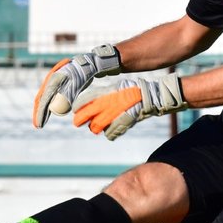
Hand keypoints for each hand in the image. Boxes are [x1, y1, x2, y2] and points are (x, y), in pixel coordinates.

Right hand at [32, 44, 120, 127]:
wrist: (86, 64)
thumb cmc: (82, 74)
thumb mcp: (75, 85)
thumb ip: (66, 96)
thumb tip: (57, 110)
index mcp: (52, 81)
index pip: (44, 100)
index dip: (40, 113)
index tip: (39, 125)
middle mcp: (49, 81)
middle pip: (40, 99)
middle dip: (38, 113)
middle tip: (37, 126)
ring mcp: (52, 83)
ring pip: (44, 99)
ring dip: (41, 111)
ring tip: (40, 124)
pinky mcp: (56, 86)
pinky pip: (49, 98)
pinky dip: (48, 106)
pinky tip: (48, 114)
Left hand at [72, 73, 187, 139]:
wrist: (148, 97)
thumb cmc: (129, 91)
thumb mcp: (113, 89)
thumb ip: (100, 95)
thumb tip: (85, 103)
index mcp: (105, 94)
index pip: (84, 101)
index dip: (77, 107)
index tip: (75, 110)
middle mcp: (107, 104)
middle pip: (86, 116)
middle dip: (80, 120)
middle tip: (78, 122)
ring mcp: (115, 114)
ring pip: (96, 126)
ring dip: (94, 127)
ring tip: (95, 126)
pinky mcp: (122, 123)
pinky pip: (109, 133)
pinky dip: (109, 132)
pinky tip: (110, 129)